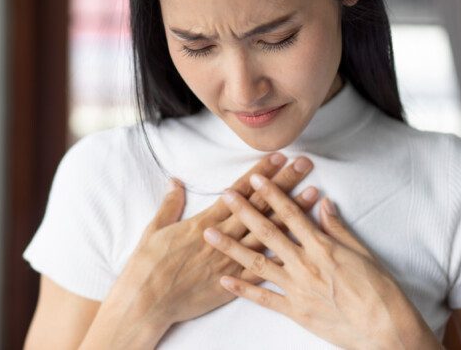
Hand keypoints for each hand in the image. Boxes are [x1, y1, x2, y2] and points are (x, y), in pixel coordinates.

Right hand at [81, 153, 319, 348]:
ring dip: (292, 211)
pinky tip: (302, 239)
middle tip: (304, 165)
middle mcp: (223, 237)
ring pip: (268, 231)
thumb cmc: (147, 266)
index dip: (261, 173)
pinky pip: (263, 264)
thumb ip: (170, 205)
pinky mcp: (233, 281)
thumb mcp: (154, 229)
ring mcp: (231, 259)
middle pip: (260, 205)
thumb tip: (175, 182)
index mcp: (205, 222)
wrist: (146, 302)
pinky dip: (284, 250)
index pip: (239, 192)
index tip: (279, 157)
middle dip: (284, 183)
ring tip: (313, 193)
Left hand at [202, 173, 439, 349]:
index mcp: (322, 247)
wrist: (384, 329)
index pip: (291, 213)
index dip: (272, 194)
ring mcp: (297, 288)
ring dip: (231, 246)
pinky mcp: (295, 311)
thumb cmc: (379, 290)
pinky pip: (263, 298)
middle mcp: (305, 264)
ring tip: (210, 233)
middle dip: (244, 211)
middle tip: (225, 195)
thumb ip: (338, 228)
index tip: (256, 178)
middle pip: (268, 232)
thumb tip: (324, 203)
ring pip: (257, 263)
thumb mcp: (362, 252)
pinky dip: (242, 289)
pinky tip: (224, 279)